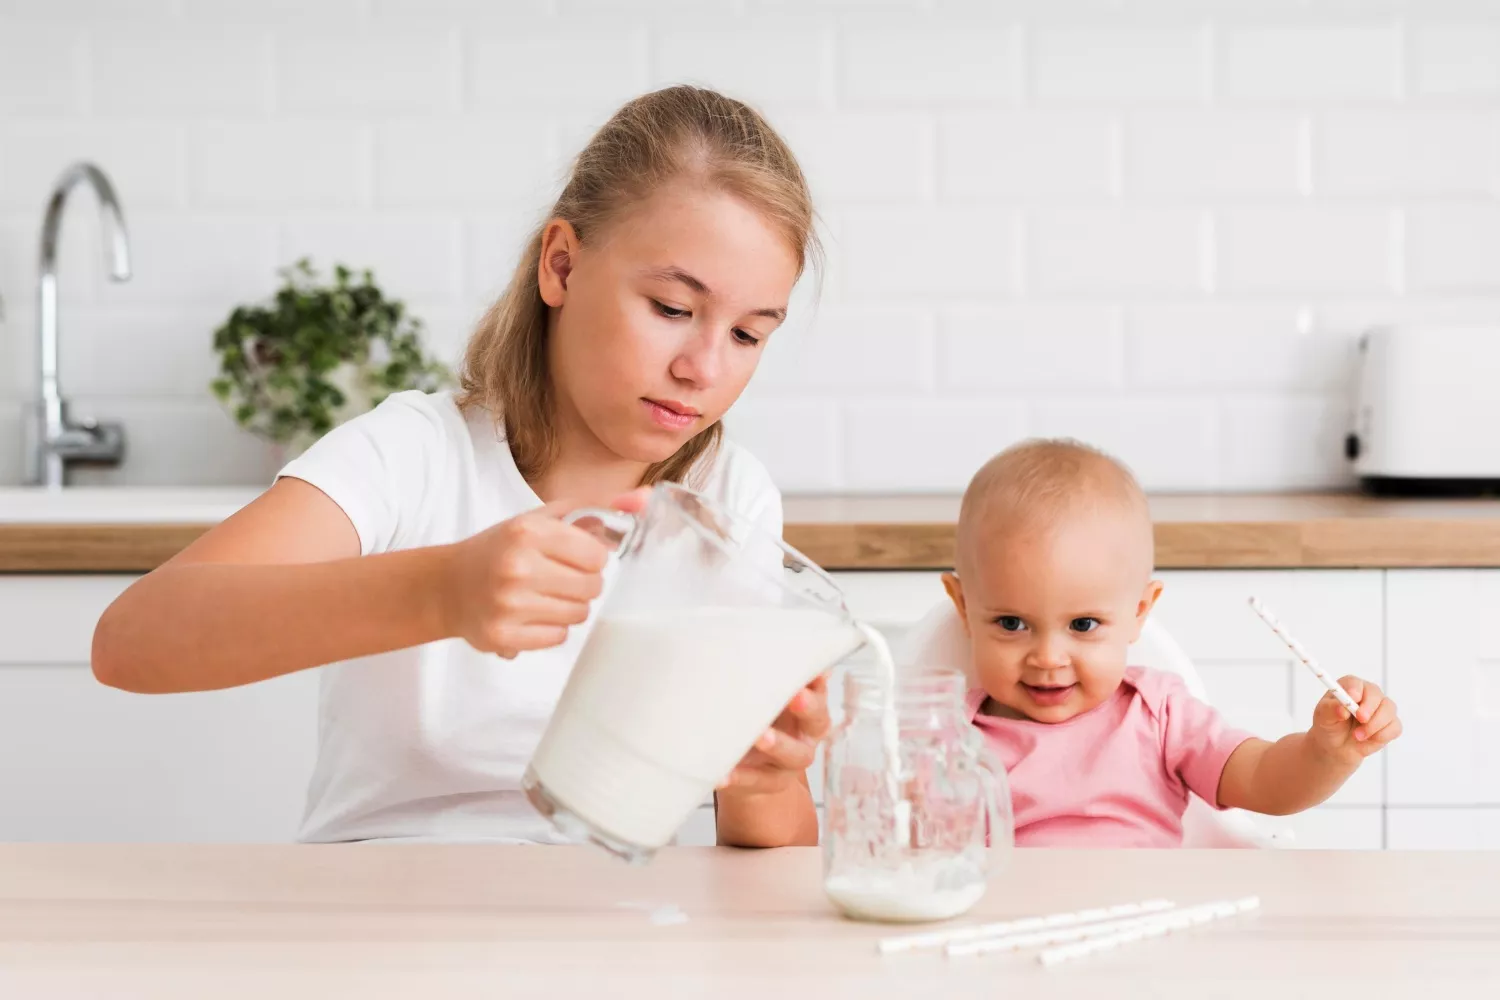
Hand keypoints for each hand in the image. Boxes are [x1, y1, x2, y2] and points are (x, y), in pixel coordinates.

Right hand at [441, 490, 647, 657]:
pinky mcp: (503, 636)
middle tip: (556, 577)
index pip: (597, 555)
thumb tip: (648, 499)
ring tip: (543, 595)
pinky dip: (551, 628)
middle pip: (592, 587)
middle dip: (582, 583)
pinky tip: (530, 614)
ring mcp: (508, 604)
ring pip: (579, 614)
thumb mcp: (544, 519)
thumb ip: (598, 508)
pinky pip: (558, 637)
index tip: (573, 556)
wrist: (447, 585)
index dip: (591, 558)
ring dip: (569, 607)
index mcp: (528, 531)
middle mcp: (517, 567)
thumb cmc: (504, 548)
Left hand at [719, 676, 830, 794]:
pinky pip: (757, 782)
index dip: (818, 681)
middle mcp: (806, 734)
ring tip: (758, 736)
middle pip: (818, 720)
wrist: (747, 765)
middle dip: (808, 707)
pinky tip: (722, 772)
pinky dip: (740, 777)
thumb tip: (773, 635)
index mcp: (808, 707)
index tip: (812, 670)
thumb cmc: (757, 716)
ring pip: (794, 754)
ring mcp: (790, 761)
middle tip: (795, 696)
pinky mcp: (769, 783)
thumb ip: (772, 670)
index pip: (821, 689)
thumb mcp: (764, 692)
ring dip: (778, 744)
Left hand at [1310, 675, 1401, 762]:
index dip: (1355, 690)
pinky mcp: (1391, 723)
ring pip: (1388, 710)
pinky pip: (1394, 727)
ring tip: (1357, 735)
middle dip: (1369, 708)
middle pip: (1376, 694)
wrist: (1336, 746)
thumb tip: (1342, 709)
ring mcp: (1382, 708)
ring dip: (1374, 725)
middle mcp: (1368, 693)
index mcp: (1350, 686)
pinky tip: (1368, 738)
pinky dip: (1382, 735)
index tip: (1353, 699)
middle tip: (1361, 719)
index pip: (1355, 683)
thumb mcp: (1323, 716)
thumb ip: (1331, 709)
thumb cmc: (1330, 725)